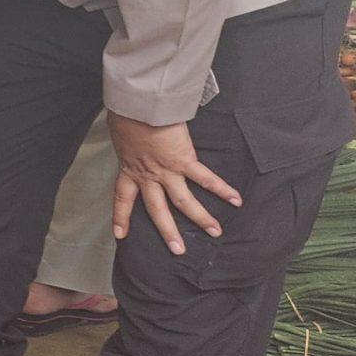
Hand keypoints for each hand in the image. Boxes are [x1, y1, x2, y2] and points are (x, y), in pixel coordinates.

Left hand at [108, 113, 241, 254]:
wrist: (137, 106)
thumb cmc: (127, 113)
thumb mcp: (120, 132)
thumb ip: (127, 142)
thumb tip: (129, 136)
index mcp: (129, 169)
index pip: (122, 198)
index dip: (121, 217)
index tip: (120, 235)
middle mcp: (148, 175)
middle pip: (157, 210)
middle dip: (168, 231)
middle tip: (178, 250)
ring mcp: (167, 171)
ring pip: (184, 202)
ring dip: (201, 218)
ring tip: (215, 232)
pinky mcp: (184, 160)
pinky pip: (206, 179)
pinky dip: (223, 189)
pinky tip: (236, 199)